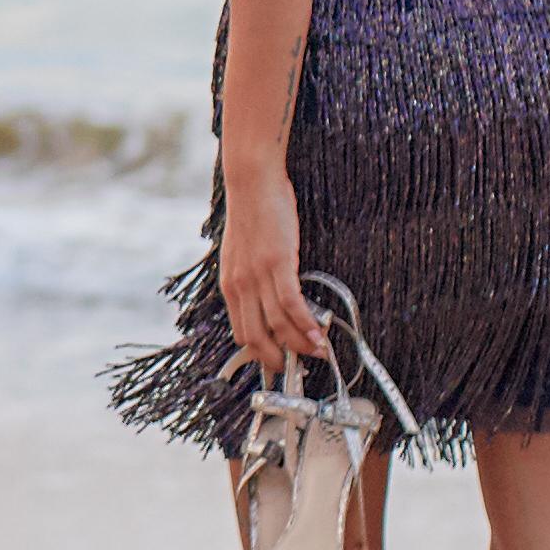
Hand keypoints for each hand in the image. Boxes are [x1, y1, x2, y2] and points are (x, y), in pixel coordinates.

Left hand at [218, 165, 319, 376]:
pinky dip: (306, 323)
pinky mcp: (278, 263)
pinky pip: (292, 303)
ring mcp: (258, 275)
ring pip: (278, 324)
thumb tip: (263, 302)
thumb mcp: (239, 255)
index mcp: (230, 286)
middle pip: (258, 336)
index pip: (241, 333)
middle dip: (280, 358)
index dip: (260, 354)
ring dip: (300, 344)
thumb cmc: (251, 215)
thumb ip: (248, 280)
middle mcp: (240, 286)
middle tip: (300, 367)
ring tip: (318, 352)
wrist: (251, 183)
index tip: (278, 363)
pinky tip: (319, 333)